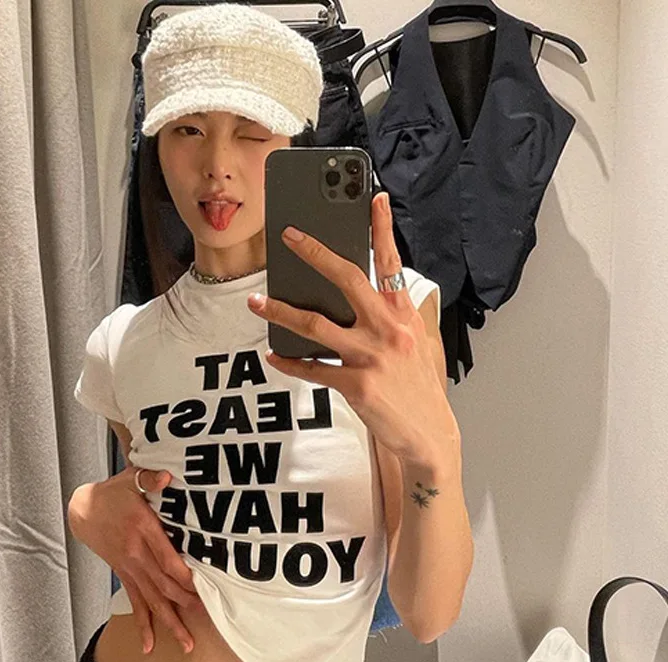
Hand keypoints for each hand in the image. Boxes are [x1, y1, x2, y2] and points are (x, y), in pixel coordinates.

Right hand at [67, 463, 201, 653]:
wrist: (83, 509)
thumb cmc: (114, 493)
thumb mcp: (131, 479)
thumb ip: (149, 478)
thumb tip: (167, 476)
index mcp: (142, 530)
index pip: (166, 559)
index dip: (183, 577)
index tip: (202, 590)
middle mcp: (136, 553)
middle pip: (163, 585)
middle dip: (184, 604)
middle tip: (205, 620)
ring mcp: (129, 567)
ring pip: (152, 599)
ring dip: (169, 622)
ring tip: (186, 644)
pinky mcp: (124, 574)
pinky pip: (134, 603)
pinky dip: (142, 625)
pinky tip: (150, 645)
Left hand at [246, 191, 458, 467]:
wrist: (429, 436)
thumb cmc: (420, 390)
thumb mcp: (418, 346)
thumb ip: (398, 318)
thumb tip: (373, 296)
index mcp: (404, 317)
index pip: (392, 264)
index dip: (383, 229)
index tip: (372, 199)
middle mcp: (389, 330)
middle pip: (347, 280)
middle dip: (315, 253)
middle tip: (289, 236)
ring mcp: (372, 357)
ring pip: (316, 325)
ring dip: (281, 311)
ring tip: (256, 302)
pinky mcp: (357, 385)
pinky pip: (312, 369)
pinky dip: (289, 362)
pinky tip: (273, 355)